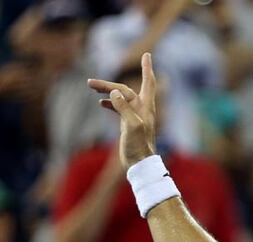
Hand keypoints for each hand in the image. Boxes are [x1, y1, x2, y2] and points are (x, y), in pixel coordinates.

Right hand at [87, 53, 156, 167]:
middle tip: (89, 82)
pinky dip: (110, 103)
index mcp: (146, 106)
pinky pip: (119, 108)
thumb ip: (123, 107)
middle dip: (108, 84)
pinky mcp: (129, 123)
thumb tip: (114, 92)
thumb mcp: (131, 125)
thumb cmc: (138, 145)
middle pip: (125, 90)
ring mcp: (135, 115)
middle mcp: (142, 108)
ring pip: (120, 97)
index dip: (147, 68)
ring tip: (91, 88)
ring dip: (107, 91)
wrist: (139, 163)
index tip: (147, 54)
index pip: (148, 82)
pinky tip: (100, 103)